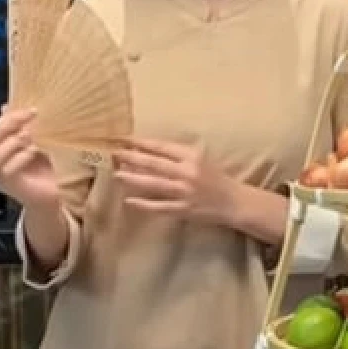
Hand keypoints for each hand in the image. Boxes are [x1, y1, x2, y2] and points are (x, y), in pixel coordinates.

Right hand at [0, 107, 60, 208]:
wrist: (58, 193)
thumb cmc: (46, 166)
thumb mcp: (35, 139)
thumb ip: (21, 124)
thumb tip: (9, 106)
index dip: (5, 118)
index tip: (27, 109)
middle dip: (6, 126)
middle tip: (29, 116)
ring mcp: (0, 178)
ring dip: (12, 142)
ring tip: (31, 135)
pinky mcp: (11, 188)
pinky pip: (6, 171)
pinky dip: (19, 158)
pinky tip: (34, 150)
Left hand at [113, 138, 236, 224]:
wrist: (233, 202)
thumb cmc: (215, 177)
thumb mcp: (200, 158)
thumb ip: (178, 155)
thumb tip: (148, 151)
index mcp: (191, 156)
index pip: (161, 147)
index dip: (141, 143)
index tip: (125, 139)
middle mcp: (187, 172)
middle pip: (154, 164)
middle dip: (132, 158)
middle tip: (114, 154)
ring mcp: (184, 192)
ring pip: (154, 184)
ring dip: (133, 179)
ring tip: (117, 175)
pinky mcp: (183, 209)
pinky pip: (159, 206)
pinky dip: (144, 204)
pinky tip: (128, 201)